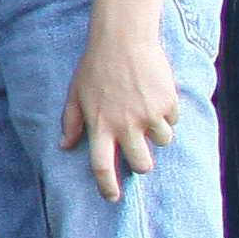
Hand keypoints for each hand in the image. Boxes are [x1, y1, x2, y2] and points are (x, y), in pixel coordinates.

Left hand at [60, 22, 181, 199]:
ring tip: (146, 113)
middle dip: (143, 165)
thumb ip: (72, 121)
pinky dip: (167, 114)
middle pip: (142, 165)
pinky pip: (173, 121)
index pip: (102, 166)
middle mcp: (125, 124)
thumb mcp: (75, 93)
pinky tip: (155, 96)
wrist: (123, 40)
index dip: (107, 187)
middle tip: (139, 154)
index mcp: (99, 125)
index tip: (112, 198)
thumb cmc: (95, 67)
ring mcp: (148, 115)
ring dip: (157, 135)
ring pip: (163, 143)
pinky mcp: (168, 103)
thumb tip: (65, 146)